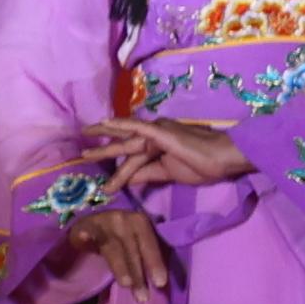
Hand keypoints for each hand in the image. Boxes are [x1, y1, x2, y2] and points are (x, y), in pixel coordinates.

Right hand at [67, 202, 180, 294]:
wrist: (94, 220)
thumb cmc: (122, 236)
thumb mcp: (137, 240)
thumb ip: (147, 254)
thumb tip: (161, 282)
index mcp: (139, 221)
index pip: (149, 243)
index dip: (154, 262)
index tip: (160, 283)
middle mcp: (121, 218)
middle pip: (131, 248)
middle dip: (137, 273)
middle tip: (142, 297)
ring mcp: (101, 221)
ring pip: (112, 247)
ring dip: (120, 267)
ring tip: (126, 285)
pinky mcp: (83, 226)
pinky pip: (85, 234)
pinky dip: (85, 237)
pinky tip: (83, 238)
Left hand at [76, 113, 255, 191]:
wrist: (224, 158)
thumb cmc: (202, 165)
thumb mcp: (168, 173)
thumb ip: (147, 174)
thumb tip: (127, 180)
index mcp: (156, 144)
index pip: (131, 154)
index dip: (116, 163)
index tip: (101, 173)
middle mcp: (153, 134)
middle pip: (122, 143)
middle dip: (101, 148)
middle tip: (80, 152)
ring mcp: (157, 132)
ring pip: (127, 145)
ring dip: (106, 151)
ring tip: (85, 155)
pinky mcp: (162, 133)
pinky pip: (138, 128)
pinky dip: (121, 125)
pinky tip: (105, 123)